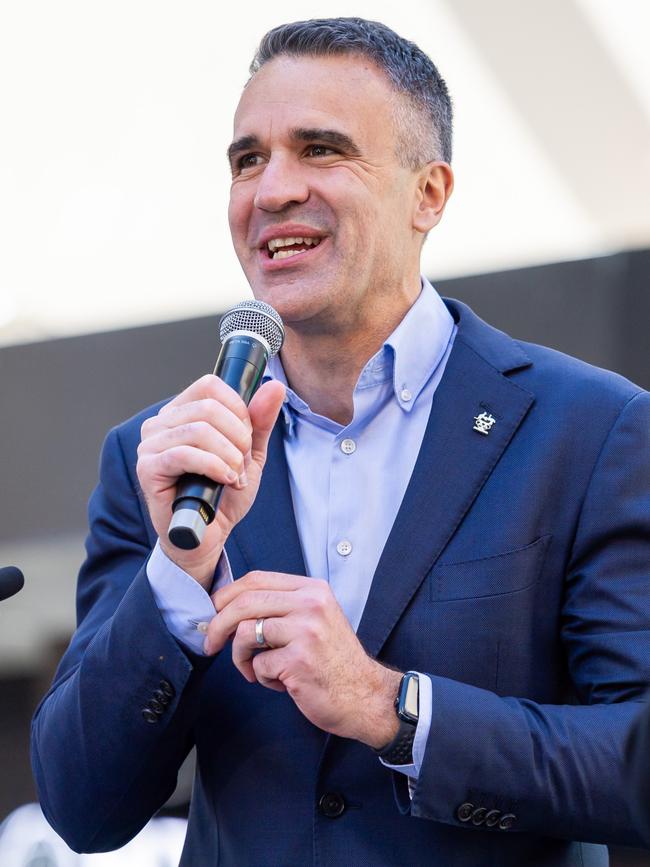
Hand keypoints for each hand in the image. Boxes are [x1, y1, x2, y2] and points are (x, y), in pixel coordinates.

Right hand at [136, 375, 285, 587]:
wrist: (208, 535)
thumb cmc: (223, 494)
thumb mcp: (250, 453)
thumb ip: (260, 420)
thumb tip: (274, 386)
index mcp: (182, 411)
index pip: (211, 385)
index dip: (238, 410)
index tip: (246, 439)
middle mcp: (160, 422)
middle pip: (209, 407)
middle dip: (238, 438)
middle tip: (242, 464)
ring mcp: (150, 444)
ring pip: (200, 430)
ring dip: (229, 457)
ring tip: (234, 477)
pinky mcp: (147, 468)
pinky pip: (185, 454)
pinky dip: (215, 467)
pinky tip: (225, 481)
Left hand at [205, 571, 401, 747]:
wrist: (365, 696)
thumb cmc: (333, 662)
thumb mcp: (315, 619)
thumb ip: (282, 607)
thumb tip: (230, 607)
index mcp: (312, 590)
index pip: (256, 579)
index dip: (227, 595)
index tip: (213, 612)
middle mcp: (310, 604)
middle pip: (245, 602)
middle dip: (218, 624)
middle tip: (210, 643)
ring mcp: (306, 631)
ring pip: (245, 632)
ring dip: (240, 657)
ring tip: (256, 670)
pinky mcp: (299, 661)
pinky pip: (258, 665)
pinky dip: (262, 678)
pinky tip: (282, 683)